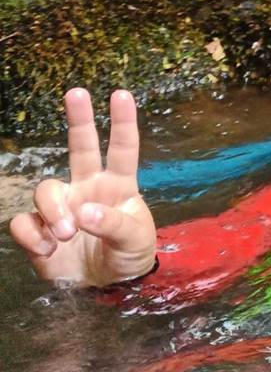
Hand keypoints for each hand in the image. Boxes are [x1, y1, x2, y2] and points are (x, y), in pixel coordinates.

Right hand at [8, 89, 156, 286]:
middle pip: (81, 147)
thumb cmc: (130, 255)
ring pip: (45, 188)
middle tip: (77, 92)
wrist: (107, 289)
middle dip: (79, 119)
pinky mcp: (40, 231)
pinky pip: (23, 222)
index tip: (121, 94)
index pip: (123, 148)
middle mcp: (89, 188)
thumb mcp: (136, 240)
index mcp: (119, 185)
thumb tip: (85, 211)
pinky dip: (32, 235)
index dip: (123, 122)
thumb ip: (114, 224)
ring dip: (53, 210)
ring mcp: (64, 207)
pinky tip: (48, 250)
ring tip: (68, 234)